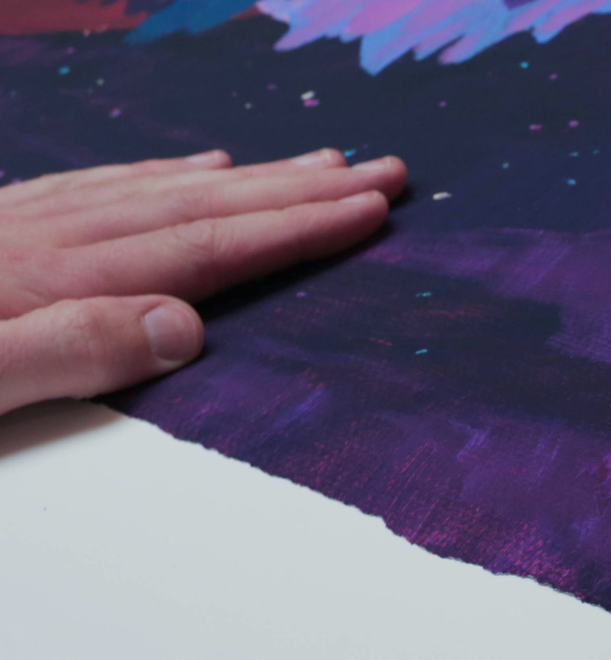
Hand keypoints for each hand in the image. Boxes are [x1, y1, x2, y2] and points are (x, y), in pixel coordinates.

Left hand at [0, 147, 407, 417]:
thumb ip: (73, 351)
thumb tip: (184, 329)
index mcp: (60, 283)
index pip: (206, 249)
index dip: (294, 228)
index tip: (367, 210)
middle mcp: (54, 240)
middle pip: (203, 205)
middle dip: (302, 189)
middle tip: (381, 170)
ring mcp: (28, 224)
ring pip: (166, 188)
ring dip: (253, 177)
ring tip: (319, 164)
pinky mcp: (5, 223)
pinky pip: (108, 186)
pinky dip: (169, 174)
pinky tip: (201, 166)